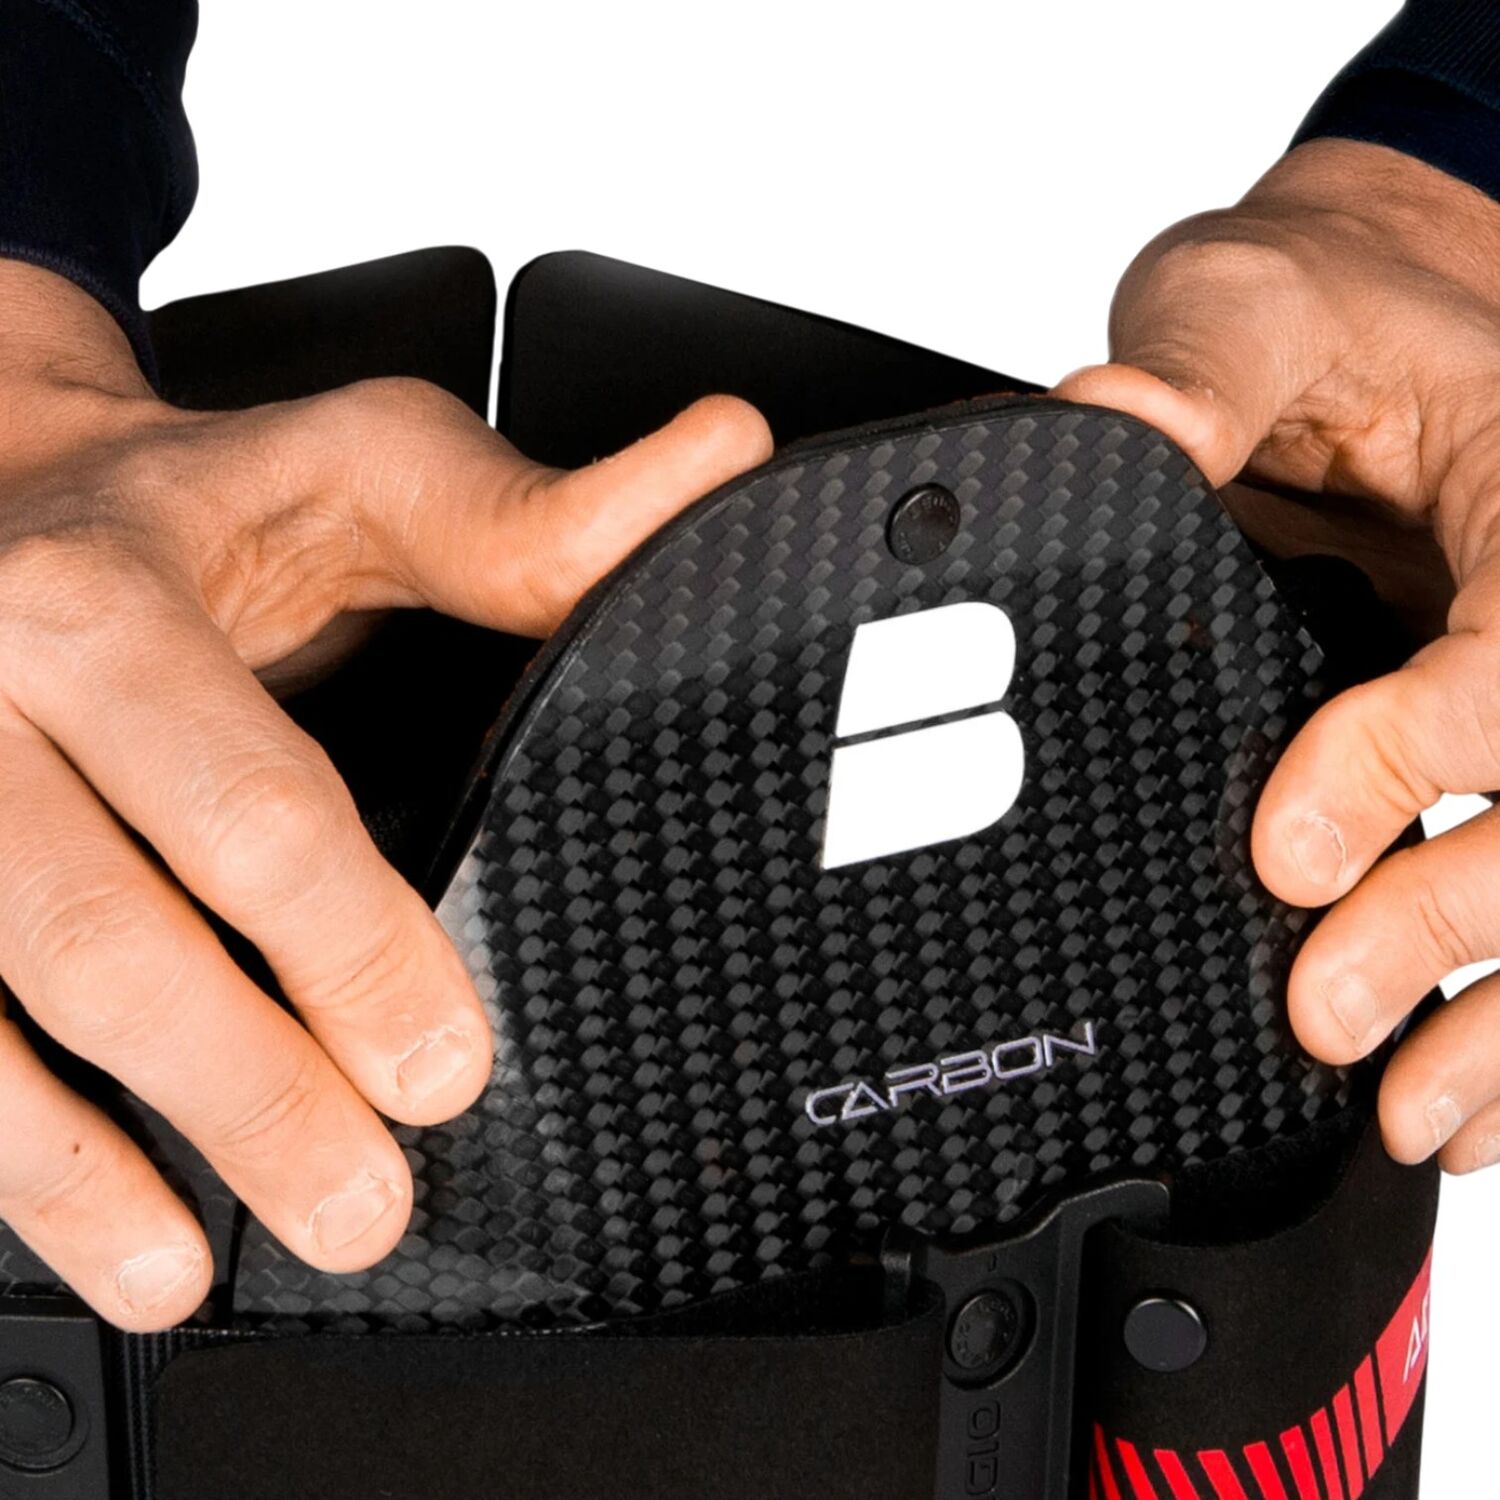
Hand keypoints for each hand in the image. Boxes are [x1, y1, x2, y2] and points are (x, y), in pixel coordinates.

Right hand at [0, 261, 770, 1328]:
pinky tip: (74, 1216)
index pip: (247, 805)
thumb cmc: (205, 499)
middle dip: (240, 1090)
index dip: (352, 951)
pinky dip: (2, 1137)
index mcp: (105, 602)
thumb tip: (721, 461)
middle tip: (359, 1202)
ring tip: (192, 1267)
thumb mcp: (367, 468)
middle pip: (100, 931)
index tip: (443, 1066)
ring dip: (79, 1162)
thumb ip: (528, 514)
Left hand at [1054, 138, 1499, 1175]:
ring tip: (1414, 1108)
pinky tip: (1465, 1096)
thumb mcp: (1251, 305)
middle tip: (1328, 1011)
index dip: (1421, 755)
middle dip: (1462, 914)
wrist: (1365, 326)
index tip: (1286, 842)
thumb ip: (1199, 374)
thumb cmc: (1325, 312)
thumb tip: (1107, 423)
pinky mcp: (1497, 747)